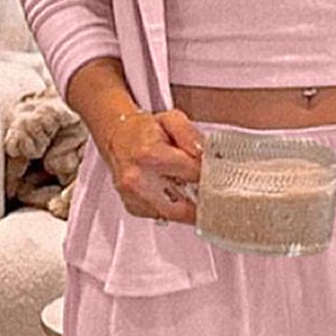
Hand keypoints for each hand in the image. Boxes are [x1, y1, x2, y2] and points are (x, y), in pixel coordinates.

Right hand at [104, 106, 203, 224]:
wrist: (118, 139)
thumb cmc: (144, 131)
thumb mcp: (171, 119)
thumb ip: (190, 135)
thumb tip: (204, 154)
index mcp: (149, 155)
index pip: (193, 174)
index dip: (209, 173)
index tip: (216, 172)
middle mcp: (137, 180)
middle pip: (184, 207)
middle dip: (200, 199)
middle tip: (207, 189)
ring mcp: (133, 197)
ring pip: (175, 215)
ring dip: (186, 204)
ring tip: (185, 185)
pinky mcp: (134, 208)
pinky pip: (163, 216)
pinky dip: (172, 206)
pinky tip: (170, 191)